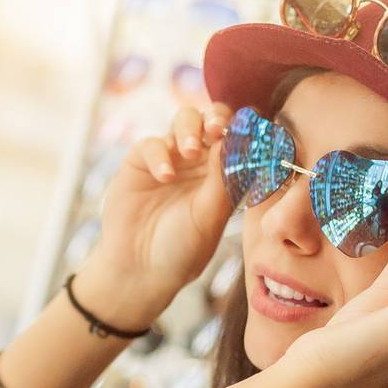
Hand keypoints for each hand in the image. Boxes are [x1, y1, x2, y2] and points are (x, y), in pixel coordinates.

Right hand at [86, 103, 234, 306]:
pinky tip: (165, 177)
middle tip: (217, 129)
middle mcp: (200, 162)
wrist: (139, 269)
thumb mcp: (209, 217)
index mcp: (224, 175)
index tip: (247, 133)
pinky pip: (153, 143)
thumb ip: (222, 180)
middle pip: (213, 120)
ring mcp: (171, 159)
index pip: (239, 139)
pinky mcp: (141, 162)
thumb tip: (234, 140)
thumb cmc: (181, 250)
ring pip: (185, 121)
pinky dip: (160, 154)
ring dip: (190, 128)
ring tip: (189, 152)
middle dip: (218, 117)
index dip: (244, 130)